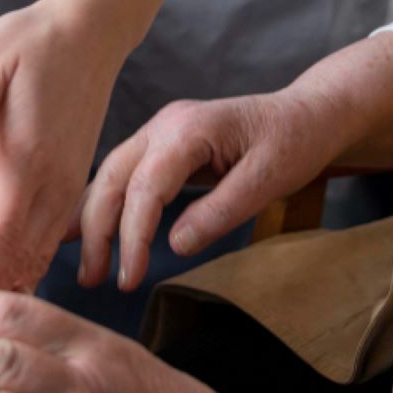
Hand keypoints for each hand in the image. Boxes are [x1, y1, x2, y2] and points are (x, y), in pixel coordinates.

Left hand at [0, 0, 127, 292]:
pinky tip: (32, 266)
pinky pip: (59, 223)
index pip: (2, 228)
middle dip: (1, 287)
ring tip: (2, 313)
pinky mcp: (75, 168)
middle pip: (24, 246)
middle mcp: (53, 174)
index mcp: (29, 156)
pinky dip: (42, 252)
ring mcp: (68, 174)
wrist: (88, 31)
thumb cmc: (37, 43)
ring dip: (22, 275)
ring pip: (44, 241)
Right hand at [78, 90, 344, 291]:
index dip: (132, 237)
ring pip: (110, 174)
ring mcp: (159, 130)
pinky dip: (103, 203)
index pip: (145, 187)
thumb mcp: (270, 179)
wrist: (306, 113)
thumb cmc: (294, 141)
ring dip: (92, 219)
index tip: (129, 279)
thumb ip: (221, 211)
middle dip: (96, 230)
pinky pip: (123, 174)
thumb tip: (175, 246)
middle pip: (113, 177)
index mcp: (188, 129)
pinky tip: (86, 229)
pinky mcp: (162, 144)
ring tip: (85, 266)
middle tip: (90, 279)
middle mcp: (164, 125)